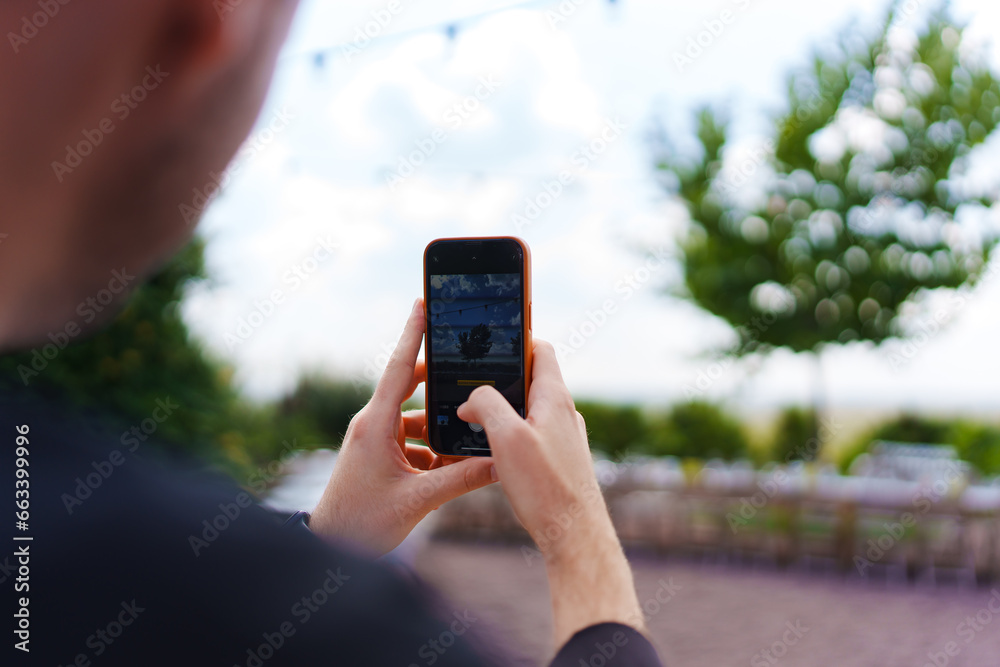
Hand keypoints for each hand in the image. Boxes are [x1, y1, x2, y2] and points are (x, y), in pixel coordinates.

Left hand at [309, 299, 496, 555]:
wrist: (329, 547)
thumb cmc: (362, 523)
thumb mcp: (417, 500)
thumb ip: (461, 479)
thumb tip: (499, 464)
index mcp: (376, 424)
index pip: (400, 368)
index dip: (413, 334)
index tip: (423, 303)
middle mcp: (373, 424)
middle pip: (413, 389)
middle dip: (442, 385)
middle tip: (471, 371)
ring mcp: (374, 439)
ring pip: (416, 420)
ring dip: (441, 429)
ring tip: (471, 437)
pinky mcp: (378, 455)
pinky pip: (411, 441)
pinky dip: (432, 448)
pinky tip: (454, 464)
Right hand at [457, 340, 644, 646]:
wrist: (574, 536)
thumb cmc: (546, 487)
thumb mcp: (507, 438)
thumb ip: (486, 405)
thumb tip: (470, 400)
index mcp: (554, 398)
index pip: (540, 349)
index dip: (516, 337)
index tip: (490, 335)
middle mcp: (564, 413)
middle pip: (532, 378)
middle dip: (501, 375)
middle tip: (468, 379)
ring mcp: (563, 437)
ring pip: (530, 409)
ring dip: (504, 407)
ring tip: (472, 415)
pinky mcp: (559, 460)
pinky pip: (532, 434)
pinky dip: (511, 432)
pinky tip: (491, 449)